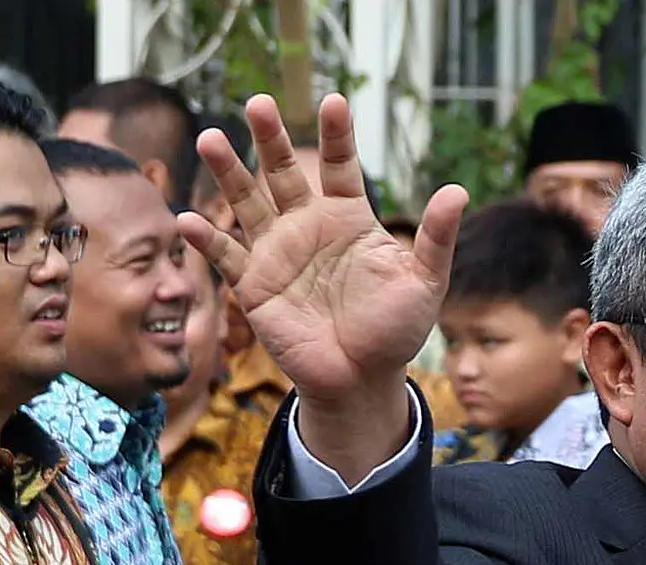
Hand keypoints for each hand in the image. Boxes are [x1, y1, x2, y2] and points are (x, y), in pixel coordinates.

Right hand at [178, 95, 465, 485]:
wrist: (362, 381)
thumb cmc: (395, 332)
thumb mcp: (424, 282)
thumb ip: (436, 238)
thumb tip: (458, 191)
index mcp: (348, 219)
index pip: (341, 167)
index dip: (337, 136)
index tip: (333, 102)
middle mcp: (307, 227)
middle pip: (284, 172)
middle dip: (270, 138)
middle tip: (258, 103)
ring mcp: (277, 253)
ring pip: (247, 203)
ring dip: (227, 172)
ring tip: (209, 138)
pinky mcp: (254, 286)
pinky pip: (225, 257)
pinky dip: (205, 240)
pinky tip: (187, 220)